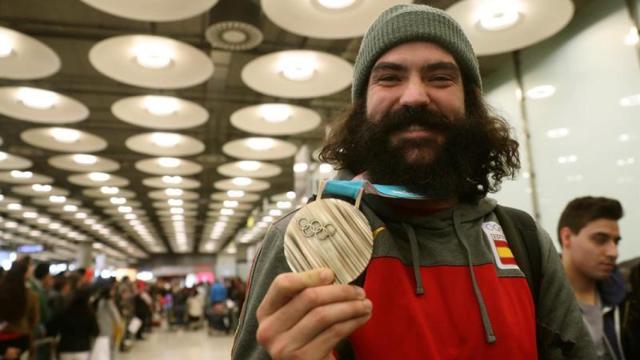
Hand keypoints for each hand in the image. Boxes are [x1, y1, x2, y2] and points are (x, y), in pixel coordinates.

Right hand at [256, 268, 371, 359]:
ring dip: (350, 307)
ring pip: (323, 315)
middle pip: (308, 298)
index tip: (332, 274)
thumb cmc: (304, 338)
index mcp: (265, 312)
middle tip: (360, 291)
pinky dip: (352, 322)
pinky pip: (333, 333)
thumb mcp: (295, 316)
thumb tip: (330, 275)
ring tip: (366, 304)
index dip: (309, 275)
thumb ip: (304, 296)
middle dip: (340, 292)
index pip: (282, 284)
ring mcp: (284, 348)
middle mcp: (269, 331)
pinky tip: (362, 318)